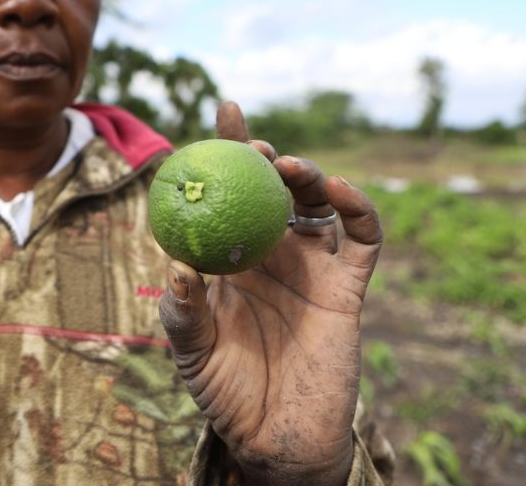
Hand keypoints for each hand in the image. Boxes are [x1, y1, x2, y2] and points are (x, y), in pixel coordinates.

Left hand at [159, 102, 381, 484]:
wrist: (274, 434)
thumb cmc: (224, 390)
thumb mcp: (191, 349)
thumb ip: (183, 310)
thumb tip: (182, 266)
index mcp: (230, 257)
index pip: (228, 193)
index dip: (228, 149)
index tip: (224, 110)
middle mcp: (270, 253)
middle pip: (273, 188)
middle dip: (265, 155)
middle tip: (252, 145)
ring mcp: (311, 267)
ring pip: (317, 203)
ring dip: (307, 175)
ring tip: (285, 166)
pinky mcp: (347, 288)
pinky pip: (362, 238)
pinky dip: (357, 207)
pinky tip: (336, 190)